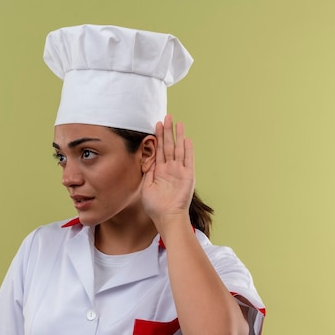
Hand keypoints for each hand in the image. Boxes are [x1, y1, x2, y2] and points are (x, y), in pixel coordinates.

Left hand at [142, 115, 194, 229]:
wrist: (166, 217)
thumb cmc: (155, 206)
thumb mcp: (147, 187)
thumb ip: (148, 172)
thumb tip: (147, 160)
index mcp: (160, 171)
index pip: (159, 150)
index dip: (158, 137)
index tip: (156, 124)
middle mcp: (170, 169)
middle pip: (169, 145)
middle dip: (167, 131)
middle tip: (167, 116)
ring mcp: (179, 171)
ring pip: (179, 149)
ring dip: (178, 136)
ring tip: (178, 123)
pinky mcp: (188, 176)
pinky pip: (188, 160)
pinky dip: (188, 149)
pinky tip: (186, 139)